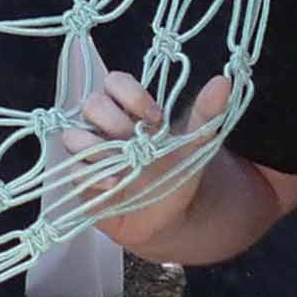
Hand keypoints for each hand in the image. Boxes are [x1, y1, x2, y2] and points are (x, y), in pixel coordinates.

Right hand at [56, 69, 237, 255]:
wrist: (169, 215)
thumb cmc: (175, 171)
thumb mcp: (194, 143)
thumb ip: (206, 112)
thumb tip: (223, 81)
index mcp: (126, 110)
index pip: (114, 82)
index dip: (130, 93)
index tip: (156, 116)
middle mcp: (103, 127)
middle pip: (91, 105)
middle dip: (114, 119)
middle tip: (138, 137)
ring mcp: (89, 154)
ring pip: (73, 136)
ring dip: (96, 145)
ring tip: (125, 161)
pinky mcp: (82, 180)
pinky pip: (72, 170)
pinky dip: (92, 175)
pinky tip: (115, 183)